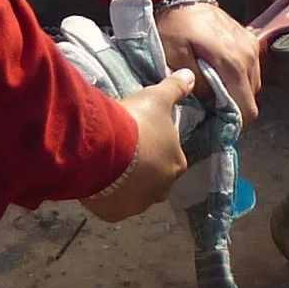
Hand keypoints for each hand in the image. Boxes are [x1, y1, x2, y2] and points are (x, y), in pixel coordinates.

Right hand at [85, 67, 198, 221]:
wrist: (103, 149)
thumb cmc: (136, 123)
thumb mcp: (157, 99)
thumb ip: (176, 88)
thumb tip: (191, 75)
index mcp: (177, 164)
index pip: (171, 156)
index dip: (156, 146)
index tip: (140, 136)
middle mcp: (161, 190)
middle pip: (153, 178)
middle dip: (142, 167)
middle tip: (124, 149)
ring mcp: (137, 204)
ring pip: (133, 193)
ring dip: (124, 182)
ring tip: (108, 162)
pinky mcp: (114, 213)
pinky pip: (112, 204)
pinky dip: (106, 195)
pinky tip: (97, 178)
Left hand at [156, 0, 260, 122]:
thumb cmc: (174, 27)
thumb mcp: (174, 57)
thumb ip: (194, 83)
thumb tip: (210, 103)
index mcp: (232, 62)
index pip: (246, 108)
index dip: (233, 123)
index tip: (214, 124)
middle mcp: (248, 56)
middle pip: (251, 100)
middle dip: (233, 109)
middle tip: (210, 109)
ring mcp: (252, 47)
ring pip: (253, 86)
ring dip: (237, 93)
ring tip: (214, 92)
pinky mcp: (251, 41)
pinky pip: (252, 71)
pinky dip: (239, 79)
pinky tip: (221, 76)